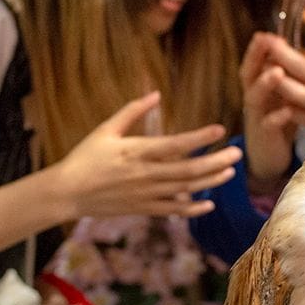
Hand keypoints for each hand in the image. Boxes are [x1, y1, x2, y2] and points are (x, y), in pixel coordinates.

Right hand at [53, 92, 242, 219]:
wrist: (66, 193)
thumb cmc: (84, 157)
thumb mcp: (105, 129)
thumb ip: (132, 111)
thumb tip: (155, 93)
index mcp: (136, 152)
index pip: (175, 145)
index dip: (200, 137)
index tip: (219, 129)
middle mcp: (144, 175)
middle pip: (188, 170)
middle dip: (216, 161)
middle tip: (237, 153)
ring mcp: (145, 194)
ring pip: (185, 190)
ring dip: (210, 181)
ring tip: (230, 172)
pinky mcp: (142, 209)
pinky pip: (173, 211)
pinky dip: (192, 208)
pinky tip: (208, 203)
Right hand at [240, 33, 295, 186]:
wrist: (270, 154)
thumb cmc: (281, 118)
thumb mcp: (284, 91)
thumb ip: (291, 70)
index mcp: (260, 84)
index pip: (255, 60)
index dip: (258, 47)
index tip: (266, 30)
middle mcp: (255, 97)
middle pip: (249, 73)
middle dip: (255, 56)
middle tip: (266, 40)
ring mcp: (257, 116)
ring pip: (255, 97)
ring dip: (265, 83)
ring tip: (277, 71)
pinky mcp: (265, 135)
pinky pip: (268, 125)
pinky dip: (277, 118)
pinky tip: (287, 111)